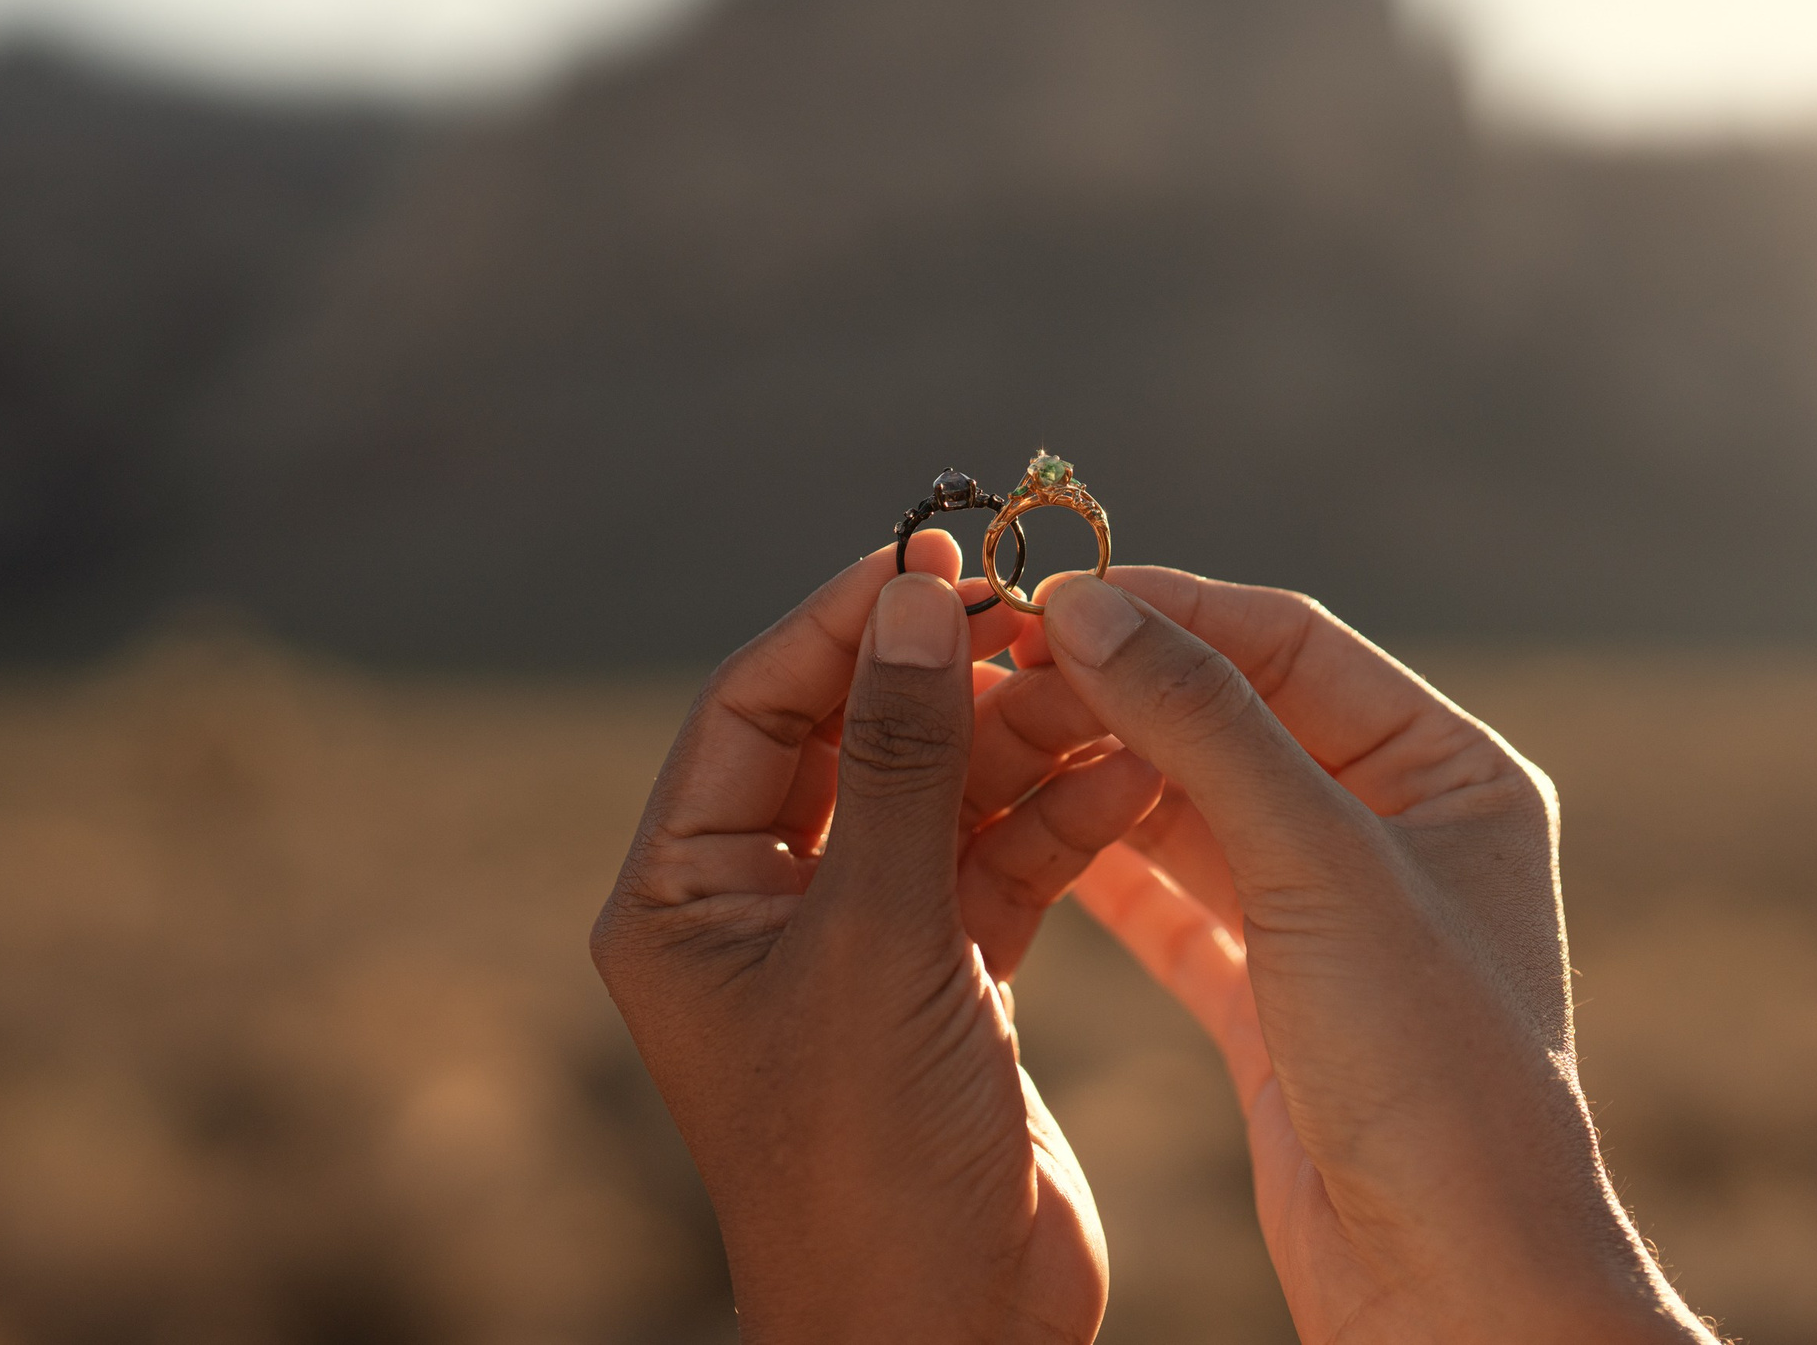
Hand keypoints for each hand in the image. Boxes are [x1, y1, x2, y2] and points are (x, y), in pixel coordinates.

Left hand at [591, 533, 1163, 1342]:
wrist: (946, 1342)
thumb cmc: (871, 1165)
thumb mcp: (880, 945)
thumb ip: (897, 764)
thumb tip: (913, 598)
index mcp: (686, 896)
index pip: (754, 706)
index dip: (844, 620)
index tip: (938, 550)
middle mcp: (761, 907)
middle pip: (850, 737)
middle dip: (944, 673)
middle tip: (1042, 607)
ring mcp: (860, 943)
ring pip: (938, 795)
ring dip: (1020, 740)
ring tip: (1107, 684)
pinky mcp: (948, 981)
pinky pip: (999, 864)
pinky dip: (1060, 820)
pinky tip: (1130, 773)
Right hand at [1012, 569, 1714, 1344]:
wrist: (1451, 1286)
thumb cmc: (1429, 1068)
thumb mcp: (1318, 866)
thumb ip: (1204, 724)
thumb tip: (1090, 604)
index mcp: (1451, 771)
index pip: (1291, 644)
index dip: (1169, 610)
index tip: (1049, 595)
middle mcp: (1398, 833)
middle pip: (1236, 720)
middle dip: (1120, 690)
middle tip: (996, 667)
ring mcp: (1334, 921)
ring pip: (1196, 811)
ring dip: (1101, 772)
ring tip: (993, 737)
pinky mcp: (1277, 1002)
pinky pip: (1178, 906)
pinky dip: (1106, 868)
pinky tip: (1026, 834)